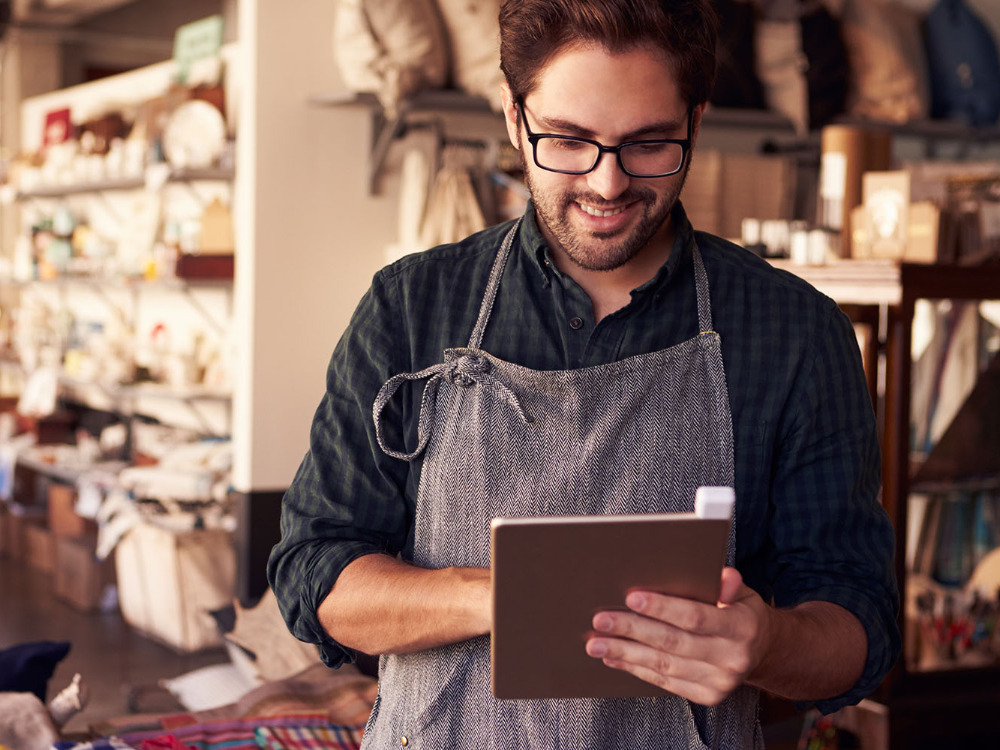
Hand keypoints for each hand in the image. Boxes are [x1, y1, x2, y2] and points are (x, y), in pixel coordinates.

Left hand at [584, 567, 772, 704]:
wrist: (762, 651)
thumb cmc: (741, 611)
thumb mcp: (743, 592)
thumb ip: (728, 584)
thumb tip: (721, 576)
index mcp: (742, 627)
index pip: (696, 617)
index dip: (663, 608)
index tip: (631, 597)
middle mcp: (732, 658)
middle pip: (673, 643)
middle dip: (632, 630)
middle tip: (601, 620)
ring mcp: (719, 682)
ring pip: (664, 665)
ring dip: (626, 653)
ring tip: (596, 642)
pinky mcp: (705, 695)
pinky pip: (664, 681)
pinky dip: (635, 668)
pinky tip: (614, 657)